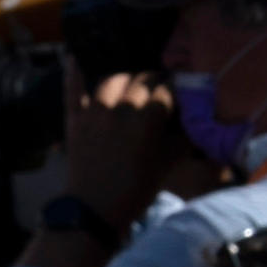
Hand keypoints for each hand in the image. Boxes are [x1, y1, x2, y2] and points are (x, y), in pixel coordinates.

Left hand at [67, 71, 200, 217]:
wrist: (94, 208)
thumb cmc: (136, 190)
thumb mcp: (167, 165)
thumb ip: (181, 139)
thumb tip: (193, 121)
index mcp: (145, 122)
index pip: (165, 92)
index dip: (176, 89)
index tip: (182, 90)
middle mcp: (119, 110)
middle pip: (140, 81)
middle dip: (155, 81)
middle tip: (163, 86)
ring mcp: (93, 112)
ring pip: (111, 81)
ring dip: (126, 78)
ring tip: (135, 83)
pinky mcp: (74, 118)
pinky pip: (72, 89)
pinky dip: (73, 73)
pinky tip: (74, 57)